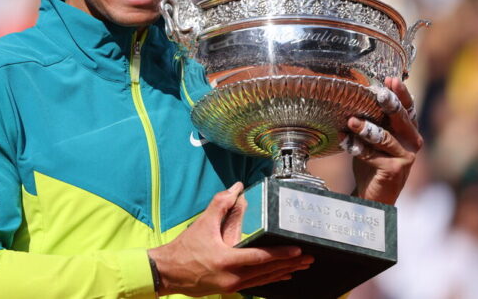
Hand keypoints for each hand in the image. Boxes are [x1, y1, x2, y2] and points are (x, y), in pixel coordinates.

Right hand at [148, 182, 313, 296]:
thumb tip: (236, 188)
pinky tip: (281, 276)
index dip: (281, 254)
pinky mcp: (230, 289)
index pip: (260, 258)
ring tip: (301, 267)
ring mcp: (232, 286)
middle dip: (290, 264)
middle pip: (267, 271)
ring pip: (264, 280)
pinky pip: (256, 285)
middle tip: (309, 258)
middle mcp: (232, 277)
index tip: (298, 250)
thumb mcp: (202, 224)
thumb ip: (220, 204)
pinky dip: (270, 279)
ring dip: (284, 272)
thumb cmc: (184, 249)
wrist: (168, 272)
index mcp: (226, 260)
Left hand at [341, 77, 422, 204]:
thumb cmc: (373, 161)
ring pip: (385, 138)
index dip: (401, 93)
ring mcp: (405, 156)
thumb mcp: (375, 138)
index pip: (408, 108)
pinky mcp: (395, 170)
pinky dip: (356, 147)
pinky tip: (343, 140)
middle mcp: (412, 142)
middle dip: (390, 104)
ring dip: (366, 129)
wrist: (373, 193)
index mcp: (408, 130)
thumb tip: (355, 94)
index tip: (391, 79)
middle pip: (401, 119)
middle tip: (378, 93)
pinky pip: (372, 155)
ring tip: (351, 121)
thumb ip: (374, 120)